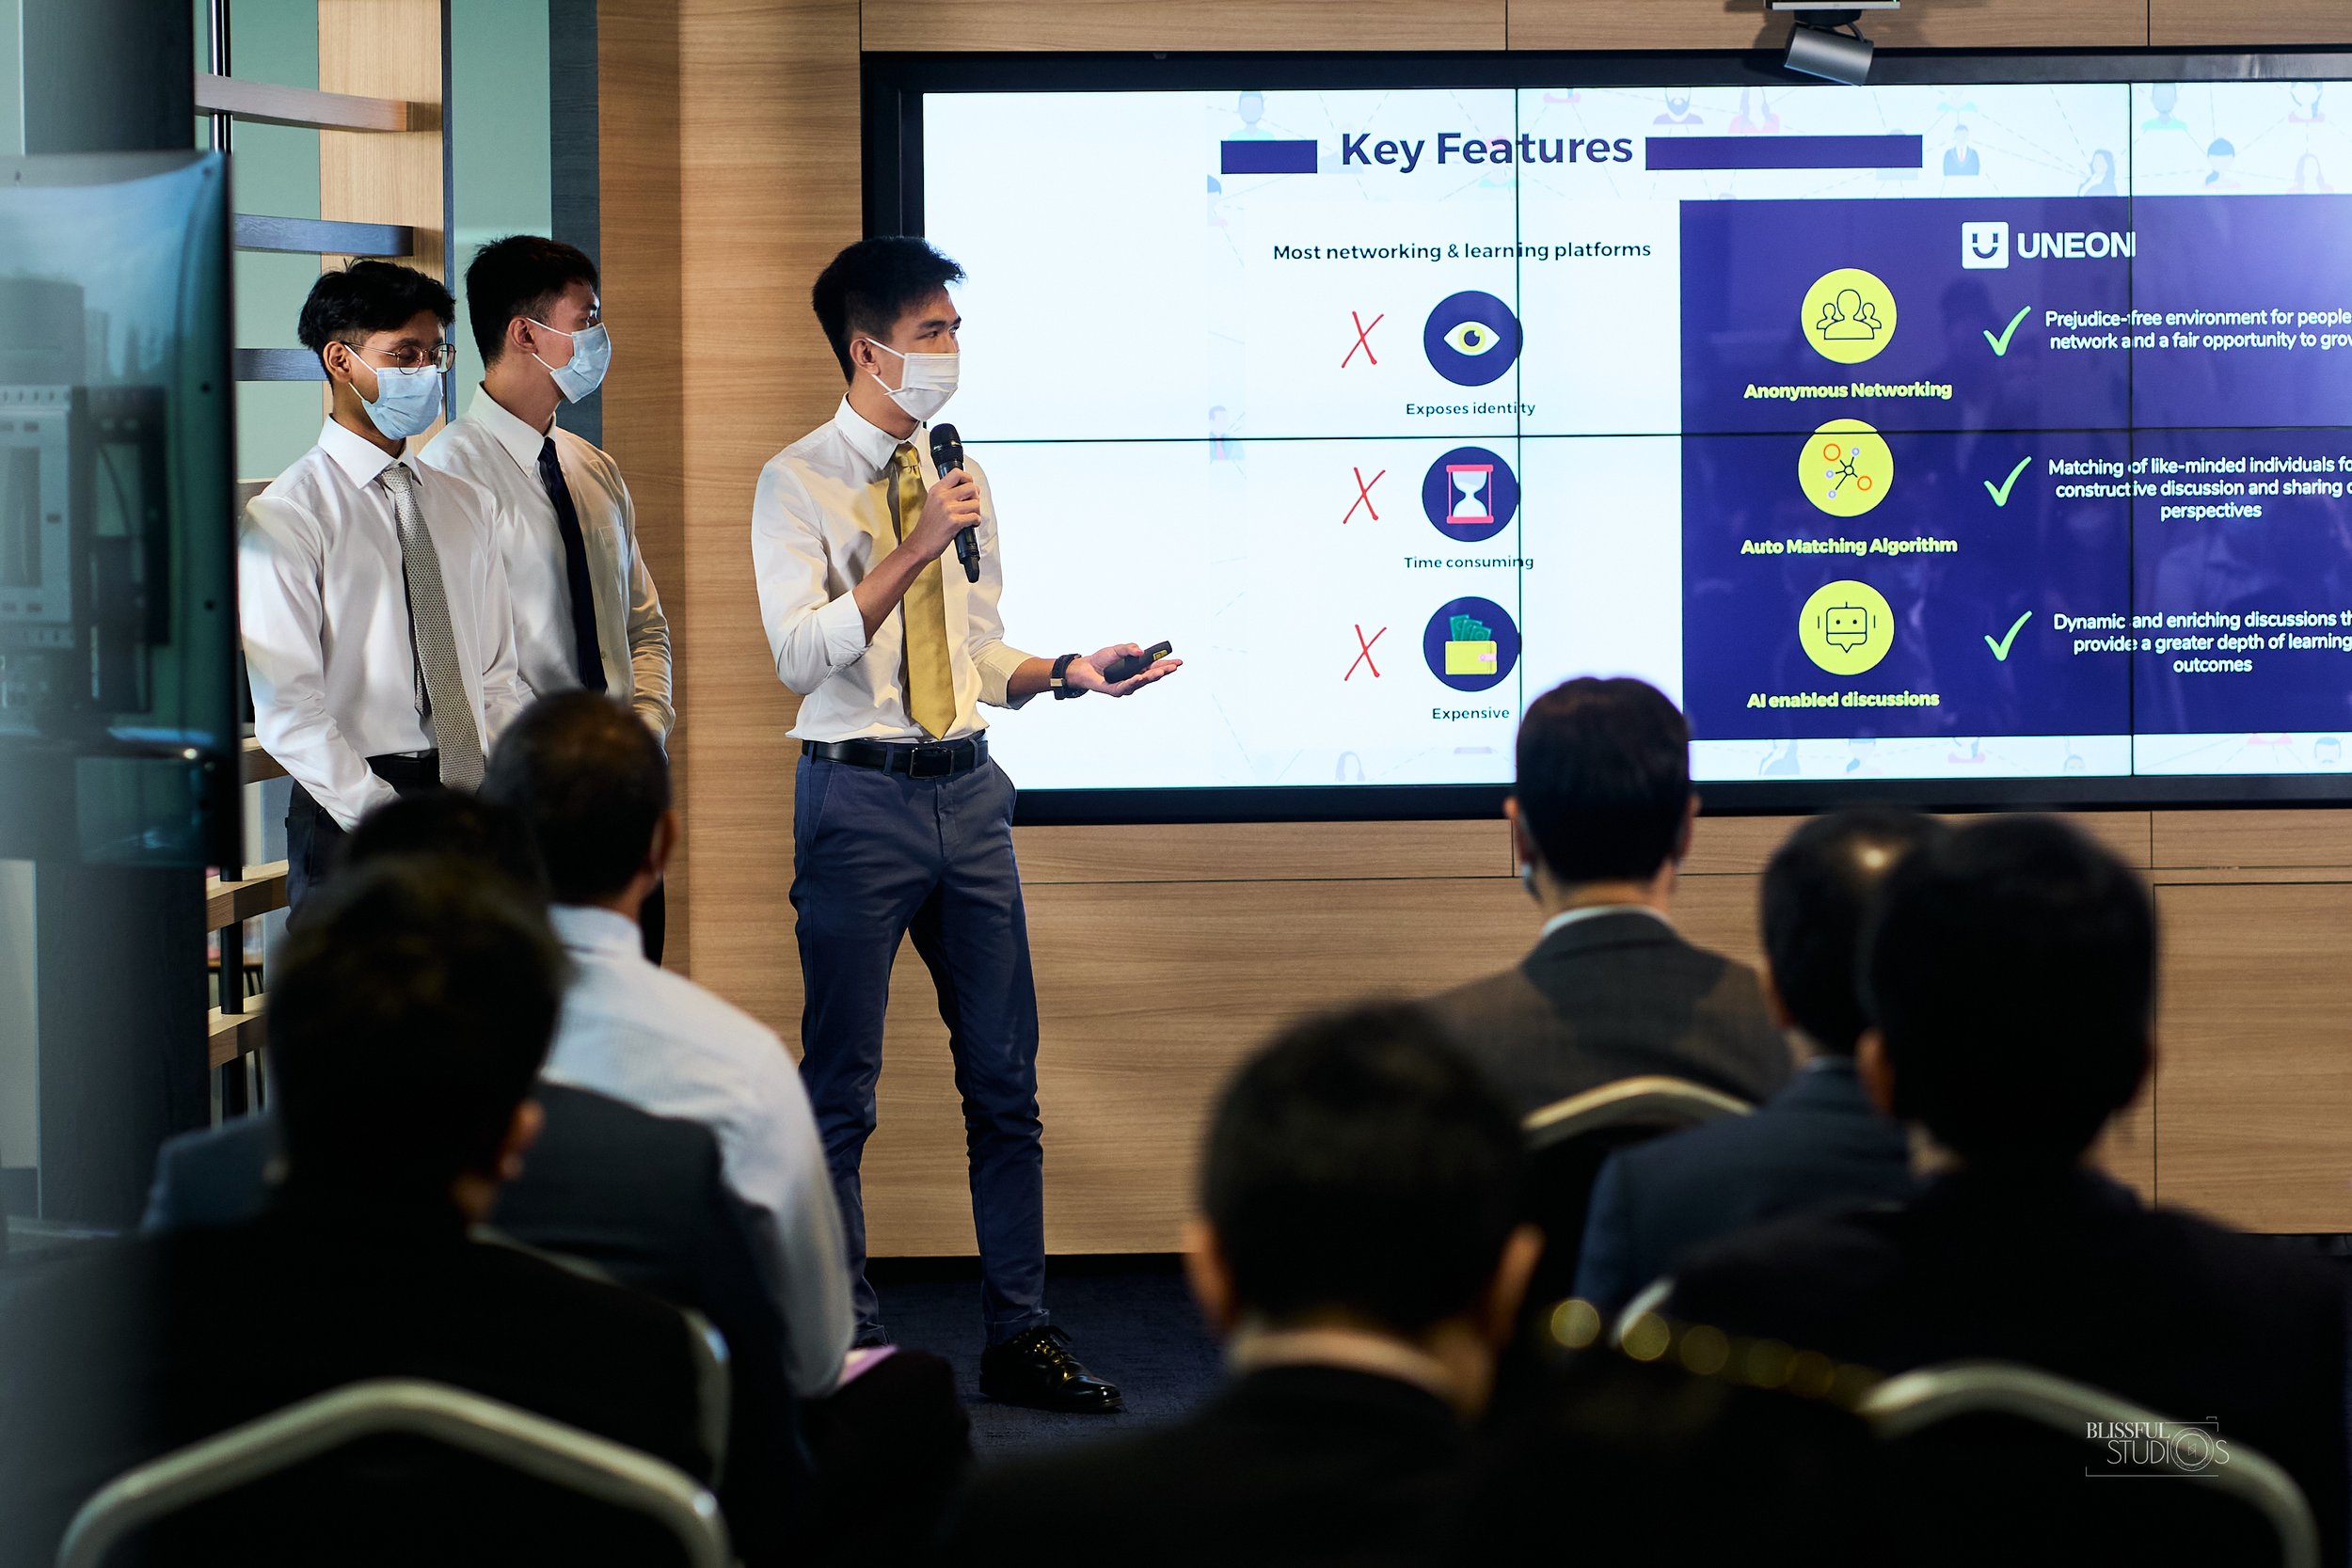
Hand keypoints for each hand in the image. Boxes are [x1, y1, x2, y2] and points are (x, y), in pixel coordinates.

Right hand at [907, 469, 978, 562]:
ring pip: (975, 503)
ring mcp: (948, 509)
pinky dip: (976, 522)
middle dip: (976, 497)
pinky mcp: (954, 522)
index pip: (957, 473)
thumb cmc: (927, 527)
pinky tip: (970, 524)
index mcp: (937, 490)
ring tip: (970, 516)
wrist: (919, 545)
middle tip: (971, 504)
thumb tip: (966, 489)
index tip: (969, 485)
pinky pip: (975, 517)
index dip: (968, 478)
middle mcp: (942, 497)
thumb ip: (947, 493)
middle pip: (971, 487)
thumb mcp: (933, 503)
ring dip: (977, 511)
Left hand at [1068, 643, 1182, 697]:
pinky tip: (1139, 678)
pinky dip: (1133, 682)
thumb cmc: (1102, 659)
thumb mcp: (1117, 649)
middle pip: (1152, 676)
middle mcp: (1135, 678)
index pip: (1155, 667)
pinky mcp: (1116, 690)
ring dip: (1152, 677)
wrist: (1085, 667)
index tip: (1179, 662)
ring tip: (1161, 672)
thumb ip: (1129, 648)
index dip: (1167, 665)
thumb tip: (1141, 651)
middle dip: (1164, 671)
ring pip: (1142, 682)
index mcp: (1138, 668)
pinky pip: (1126, 687)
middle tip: (1173, 667)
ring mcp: (1127, 685)